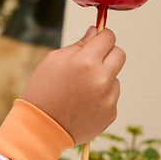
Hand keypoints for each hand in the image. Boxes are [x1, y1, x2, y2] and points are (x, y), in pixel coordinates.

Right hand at [20, 24, 125, 144]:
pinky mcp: (111, 113)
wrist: (41, 128)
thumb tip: (96, 31)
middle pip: (120, 54)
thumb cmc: (43, 90)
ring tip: (80, 91)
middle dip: (108, 54)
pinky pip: (112, 96)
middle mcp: (101, 78)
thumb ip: (79, 44)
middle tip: (92, 62)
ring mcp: (108, 97)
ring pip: (115, 77)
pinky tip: (83, 104)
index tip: (97, 41)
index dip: (102, 37)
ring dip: (103, 78)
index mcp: (86, 61)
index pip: (108, 37)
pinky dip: (101, 97)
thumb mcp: (53, 61)